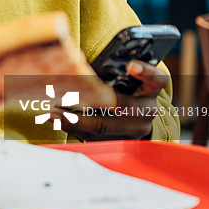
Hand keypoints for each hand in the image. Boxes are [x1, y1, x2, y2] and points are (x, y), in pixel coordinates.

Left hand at [51, 60, 167, 140]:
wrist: (135, 114)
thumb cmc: (122, 87)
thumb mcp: (122, 77)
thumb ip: (110, 71)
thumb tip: (76, 66)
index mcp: (151, 88)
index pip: (155, 78)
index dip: (144, 71)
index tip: (130, 65)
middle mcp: (149, 109)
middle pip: (119, 107)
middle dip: (87, 103)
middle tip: (60, 99)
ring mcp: (139, 129)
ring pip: (104, 127)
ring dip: (74, 120)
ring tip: (53, 113)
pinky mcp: (125, 143)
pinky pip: (98, 138)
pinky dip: (76, 130)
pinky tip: (60, 122)